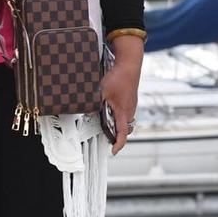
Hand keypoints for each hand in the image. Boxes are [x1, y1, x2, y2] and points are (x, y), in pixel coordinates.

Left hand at [101, 39, 142, 155]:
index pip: (122, 133)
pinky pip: (128, 113)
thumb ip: (94, 103)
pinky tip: (112, 109)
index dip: (118, 144)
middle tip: (109, 138)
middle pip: (126, 129)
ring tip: (109, 124)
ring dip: (120, 125)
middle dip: (119, 135)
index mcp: (123, 111)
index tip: (113, 151)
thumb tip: (85, 112)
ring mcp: (132, 105)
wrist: (130, 65)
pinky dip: (121, 116)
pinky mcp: (131, 100)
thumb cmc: (118, 77)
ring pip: (127, 121)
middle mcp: (130, 110)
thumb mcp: (101, 91)